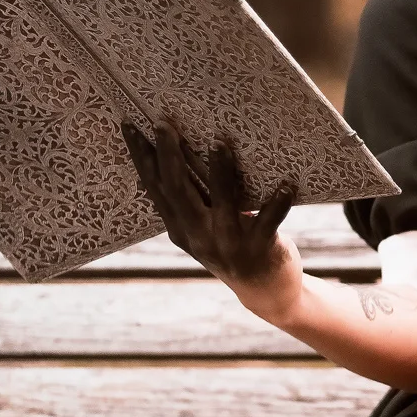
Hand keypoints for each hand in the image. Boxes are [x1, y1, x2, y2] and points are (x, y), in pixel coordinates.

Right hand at [120, 121, 303, 324]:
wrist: (266, 293)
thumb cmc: (235, 247)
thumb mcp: (205, 228)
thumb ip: (196, 201)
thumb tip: (193, 147)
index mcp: (180, 228)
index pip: (155, 188)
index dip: (141, 157)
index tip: (130, 126)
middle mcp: (199, 236)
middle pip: (178, 190)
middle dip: (170, 155)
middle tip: (164, 123)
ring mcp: (229, 244)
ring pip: (222, 202)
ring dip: (221, 172)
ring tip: (220, 143)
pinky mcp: (260, 249)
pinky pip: (268, 221)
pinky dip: (278, 202)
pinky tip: (286, 185)